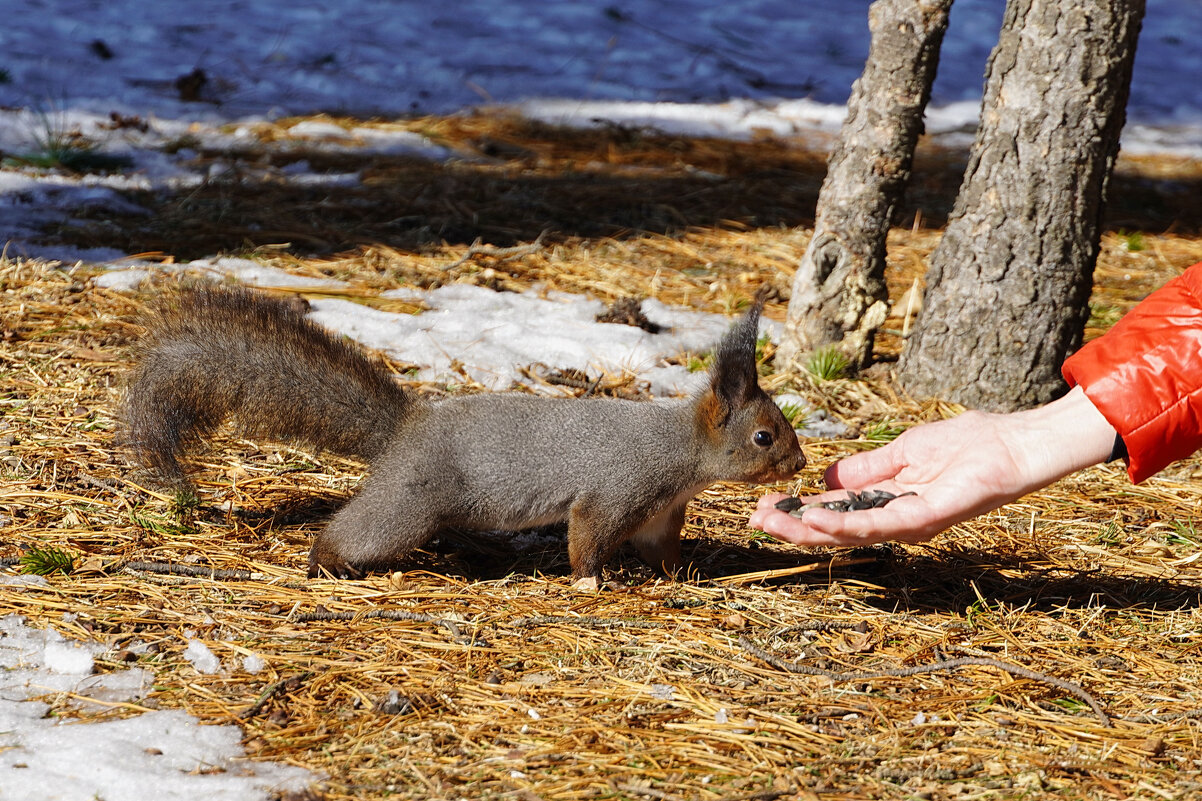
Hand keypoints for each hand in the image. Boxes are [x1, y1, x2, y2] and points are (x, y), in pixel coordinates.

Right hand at [749, 386, 1117, 546]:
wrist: (1014, 444)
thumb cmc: (969, 443)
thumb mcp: (903, 451)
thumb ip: (865, 470)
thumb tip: (824, 482)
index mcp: (888, 502)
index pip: (835, 512)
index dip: (799, 511)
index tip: (765, 505)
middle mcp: (896, 519)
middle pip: (836, 531)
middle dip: (794, 526)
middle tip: (757, 520)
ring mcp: (911, 522)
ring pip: (850, 535)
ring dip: (809, 530)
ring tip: (774, 522)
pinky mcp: (927, 518)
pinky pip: (879, 526)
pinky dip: (845, 525)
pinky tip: (817, 518)